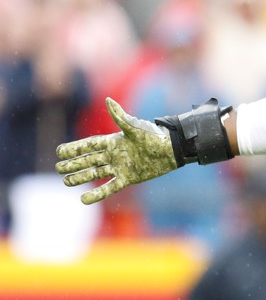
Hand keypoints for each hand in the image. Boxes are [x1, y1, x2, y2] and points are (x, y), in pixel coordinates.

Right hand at [55, 97, 177, 204]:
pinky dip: (97, 194)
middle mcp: (115, 154)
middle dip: (73, 164)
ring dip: (81, 177)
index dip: (74, 148)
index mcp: (114, 141)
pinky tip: (84, 200)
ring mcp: (121, 167)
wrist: (172, 150)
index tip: (59, 152)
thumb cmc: (154, 136)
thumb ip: (120, 117)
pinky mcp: (128, 178)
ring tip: (66, 182)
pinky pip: (109, 187)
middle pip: (89, 160)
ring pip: (96, 173)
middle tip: (58, 168)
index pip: (89, 145)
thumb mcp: (136, 127)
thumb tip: (108, 100)